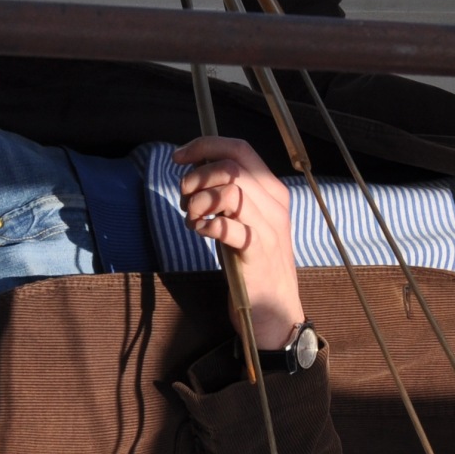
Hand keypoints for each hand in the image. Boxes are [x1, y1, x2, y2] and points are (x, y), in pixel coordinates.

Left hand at [173, 136, 305, 349]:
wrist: (275, 307)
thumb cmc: (253, 261)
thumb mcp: (248, 219)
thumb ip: (230, 193)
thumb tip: (194, 170)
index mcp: (273, 190)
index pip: (240, 149)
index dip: (205, 146)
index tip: (179, 158)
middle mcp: (274, 205)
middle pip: (230, 168)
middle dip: (196, 178)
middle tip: (185, 199)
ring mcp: (268, 228)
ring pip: (229, 192)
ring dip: (198, 202)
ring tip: (192, 218)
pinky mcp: (257, 253)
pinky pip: (228, 226)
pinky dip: (206, 224)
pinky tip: (200, 231)